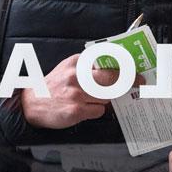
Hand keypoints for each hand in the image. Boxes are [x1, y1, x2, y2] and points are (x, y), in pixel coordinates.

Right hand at [20, 54, 142, 128]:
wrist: (30, 104)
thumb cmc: (53, 86)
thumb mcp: (67, 68)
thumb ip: (87, 67)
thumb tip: (114, 68)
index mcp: (76, 62)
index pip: (105, 61)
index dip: (124, 65)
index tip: (137, 69)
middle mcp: (76, 76)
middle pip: (111, 77)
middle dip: (129, 80)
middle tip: (140, 82)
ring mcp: (76, 94)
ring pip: (107, 96)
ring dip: (106, 99)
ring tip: (93, 99)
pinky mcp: (75, 110)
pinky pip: (98, 111)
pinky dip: (96, 111)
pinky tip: (84, 110)